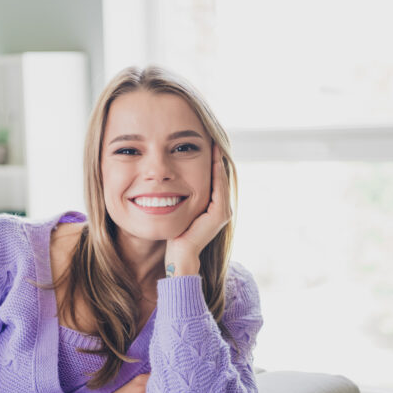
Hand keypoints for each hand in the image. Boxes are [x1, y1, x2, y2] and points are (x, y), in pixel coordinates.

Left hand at [165, 142, 232, 275]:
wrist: (180, 255)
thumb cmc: (175, 235)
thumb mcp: (178, 210)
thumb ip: (181, 197)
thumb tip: (169, 182)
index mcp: (214, 207)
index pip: (214, 179)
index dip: (211, 161)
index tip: (205, 143)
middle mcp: (223, 209)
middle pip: (220, 177)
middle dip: (216, 157)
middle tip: (212, 137)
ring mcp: (224, 212)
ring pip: (221, 180)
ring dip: (218, 161)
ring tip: (214, 143)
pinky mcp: (221, 214)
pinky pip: (219, 188)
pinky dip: (217, 173)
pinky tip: (213, 159)